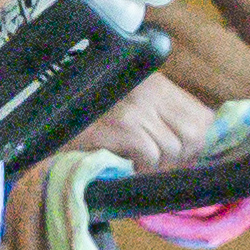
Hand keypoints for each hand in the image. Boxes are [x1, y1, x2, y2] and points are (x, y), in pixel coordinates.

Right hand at [93, 72, 213, 173]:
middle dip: (179, 157)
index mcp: (157, 83)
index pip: (204, 117)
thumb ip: (164, 119)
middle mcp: (150, 91)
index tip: (183, 155)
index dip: (198, 143)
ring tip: (132, 159)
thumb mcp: (132, 108)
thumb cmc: (89, 118)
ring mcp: (137, 108)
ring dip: (154, 164)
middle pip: (195, 136)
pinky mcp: (122, 126)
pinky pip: (150, 156)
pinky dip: (138, 166)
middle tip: (154, 161)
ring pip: (173, 150)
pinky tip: (121, 160)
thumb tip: (201, 146)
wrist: (44, 120)